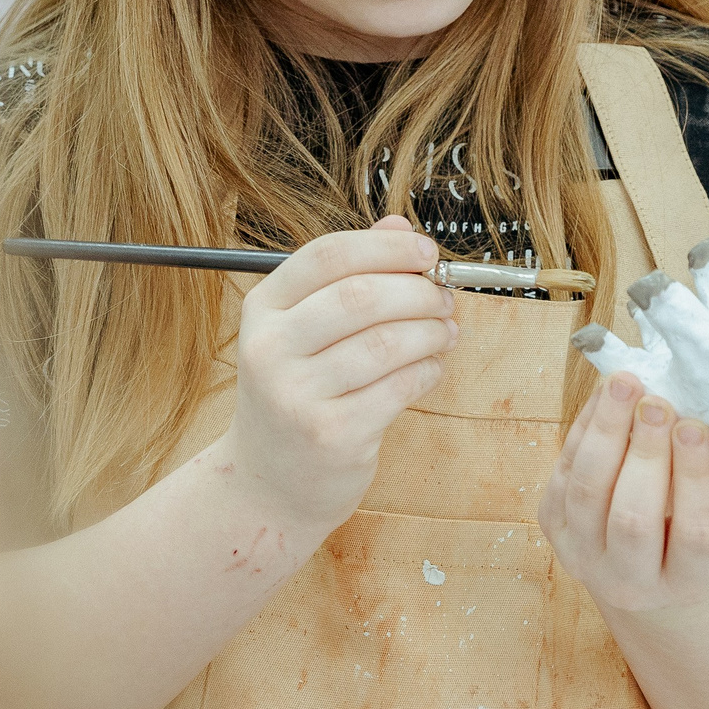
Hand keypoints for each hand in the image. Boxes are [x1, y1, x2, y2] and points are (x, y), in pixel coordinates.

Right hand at [217, 216, 455, 534]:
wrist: (268, 484)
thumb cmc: (297, 393)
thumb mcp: (304, 330)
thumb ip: (350, 274)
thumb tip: (398, 224)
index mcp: (263, 310)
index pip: (327, 256)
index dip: (386, 247)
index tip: (426, 251)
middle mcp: (271, 349)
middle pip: (361, 296)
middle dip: (418, 291)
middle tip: (444, 297)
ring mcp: (298, 396)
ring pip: (387, 342)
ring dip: (432, 331)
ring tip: (445, 332)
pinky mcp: (332, 435)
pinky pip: (400, 387)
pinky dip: (428, 370)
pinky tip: (431, 366)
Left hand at [540, 376, 708, 614]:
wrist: (647, 575)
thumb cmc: (695, 533)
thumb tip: (694, 412)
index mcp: (690, 583)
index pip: (697, 534)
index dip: (695, 477)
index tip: (695, 426)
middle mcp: (633, 584)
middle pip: (633, 518)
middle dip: (645, 453)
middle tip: (657, 403)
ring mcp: (586, 559)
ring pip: (587, 493)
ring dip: (606, 431)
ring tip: (625, 384)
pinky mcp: (555, 532)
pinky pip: (563, 475)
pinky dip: (583, 429)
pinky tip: (604, 396)